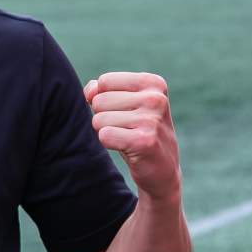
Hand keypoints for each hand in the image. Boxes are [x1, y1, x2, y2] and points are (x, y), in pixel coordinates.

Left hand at [84, 72, 180, 202]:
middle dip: (104, 117)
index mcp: (153, 83)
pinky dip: (109, 143)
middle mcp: (156, 98)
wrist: (162, 170)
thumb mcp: (124, 104)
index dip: (104, 99)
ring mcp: (152, 120)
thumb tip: (89, 92)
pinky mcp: (145, 141)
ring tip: (127, 138)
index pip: (105, 81)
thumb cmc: (137, 131)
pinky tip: (128, 148)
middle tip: (125, 129)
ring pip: (99, 119)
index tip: (123, 112)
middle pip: (99, 100)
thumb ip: (101, 90)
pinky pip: (104, 135)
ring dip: (106, 131)